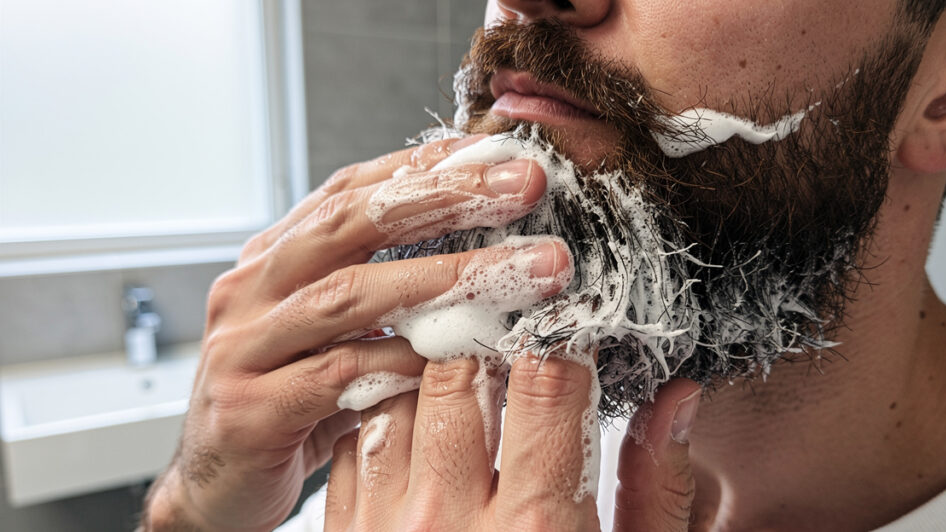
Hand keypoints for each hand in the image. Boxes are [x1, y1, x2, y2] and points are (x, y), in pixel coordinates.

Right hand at [140, 135, 558, 530]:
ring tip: (522, 270)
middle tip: (524, 186)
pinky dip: (402, 363)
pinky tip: (457, 357)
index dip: (429, 166)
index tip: (499, 154)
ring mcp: (243, 346)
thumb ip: (389, 294)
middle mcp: (252, 289)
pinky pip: (338, 376)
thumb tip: (487, 252)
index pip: (353, 190)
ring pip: (351, 294)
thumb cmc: (287, 403)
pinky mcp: (250, 409)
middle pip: (352, 221)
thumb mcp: (337, 335)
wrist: (215, 487)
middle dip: (446, 197)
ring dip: (446, 277)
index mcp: (276, 259)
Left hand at [322, 339, 700, 531]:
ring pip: (398, 395)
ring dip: (431, 366)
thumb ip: (654, 489)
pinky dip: (383, 409)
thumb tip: (676, 400)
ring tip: (465, 356)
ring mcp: (386, 529)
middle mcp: (451, 522)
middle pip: (460, 373)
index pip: (546, 382)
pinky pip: (355, 442)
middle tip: (511, 321)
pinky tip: (416, 408)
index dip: (561, 335)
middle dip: (489, 334)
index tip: (567, 321)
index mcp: (537, 529)